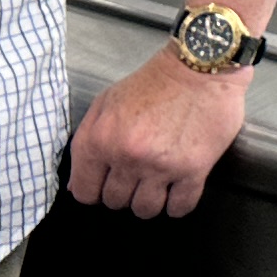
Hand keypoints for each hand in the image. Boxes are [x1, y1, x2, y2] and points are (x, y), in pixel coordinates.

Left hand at [67, 52, 248, 217]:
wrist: (199, 66)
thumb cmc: (154, 82)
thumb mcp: (107, 102)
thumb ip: (87, 142)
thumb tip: (76, 185)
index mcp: (100, 139)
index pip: (84, 192)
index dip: (94, 190)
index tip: (105, 183)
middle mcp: (127, 156)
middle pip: (115, 202)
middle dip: (123, 191)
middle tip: (135, 174)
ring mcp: (161, 166)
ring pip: (145, 210)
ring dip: (150, 200)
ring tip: (157, 182)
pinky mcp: (193, 170)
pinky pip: (179, 208)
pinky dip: (177, 204)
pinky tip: (178, 188)